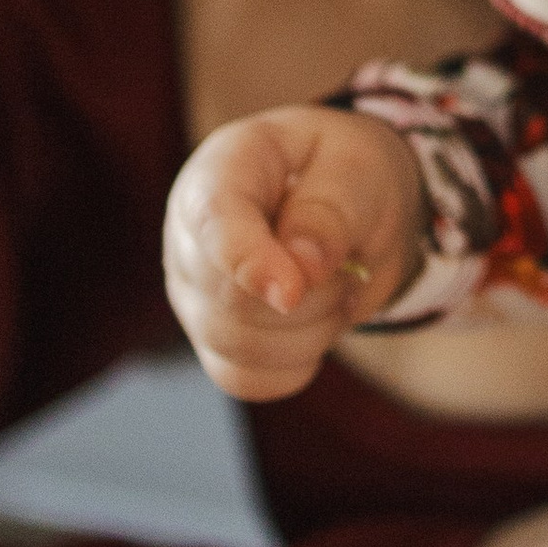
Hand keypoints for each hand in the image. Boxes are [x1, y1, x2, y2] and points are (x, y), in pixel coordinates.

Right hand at [164, 105, 424, 402]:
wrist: (353, 202)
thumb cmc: (347, 170)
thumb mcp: (358, 167)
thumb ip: (331, 211)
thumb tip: (302, 270)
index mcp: (220, 172)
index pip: (212, 222)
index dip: (247, 262)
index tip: (292, 293)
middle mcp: (189, 237)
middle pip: (232, 300)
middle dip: (313, 295)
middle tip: (349, 260)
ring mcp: (192, 295)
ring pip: (241, 348)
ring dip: (313, 328)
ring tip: (335, 283)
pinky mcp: (212, 342)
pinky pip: (249, 379)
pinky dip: (298, 362)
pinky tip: (316, 322)